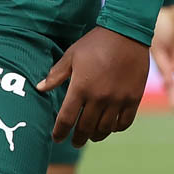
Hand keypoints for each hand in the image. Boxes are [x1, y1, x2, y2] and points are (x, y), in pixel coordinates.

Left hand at [36, 26, 150, 145]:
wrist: (126, 32)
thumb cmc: (95, 42)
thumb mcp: (72, 55)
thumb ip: (56, 74)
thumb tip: (39, 88)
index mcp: (80, 87)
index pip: (66, 119)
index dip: (60, 132)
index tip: (57, 137)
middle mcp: (99, 97)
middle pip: (85, 128)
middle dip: (77, 138)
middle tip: (75, 141)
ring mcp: (117, 99)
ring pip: (104, 129)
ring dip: (96, 136)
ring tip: (91, 135)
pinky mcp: (133, 99)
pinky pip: (123, 123)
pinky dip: (115, 128)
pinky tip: (110, 126)